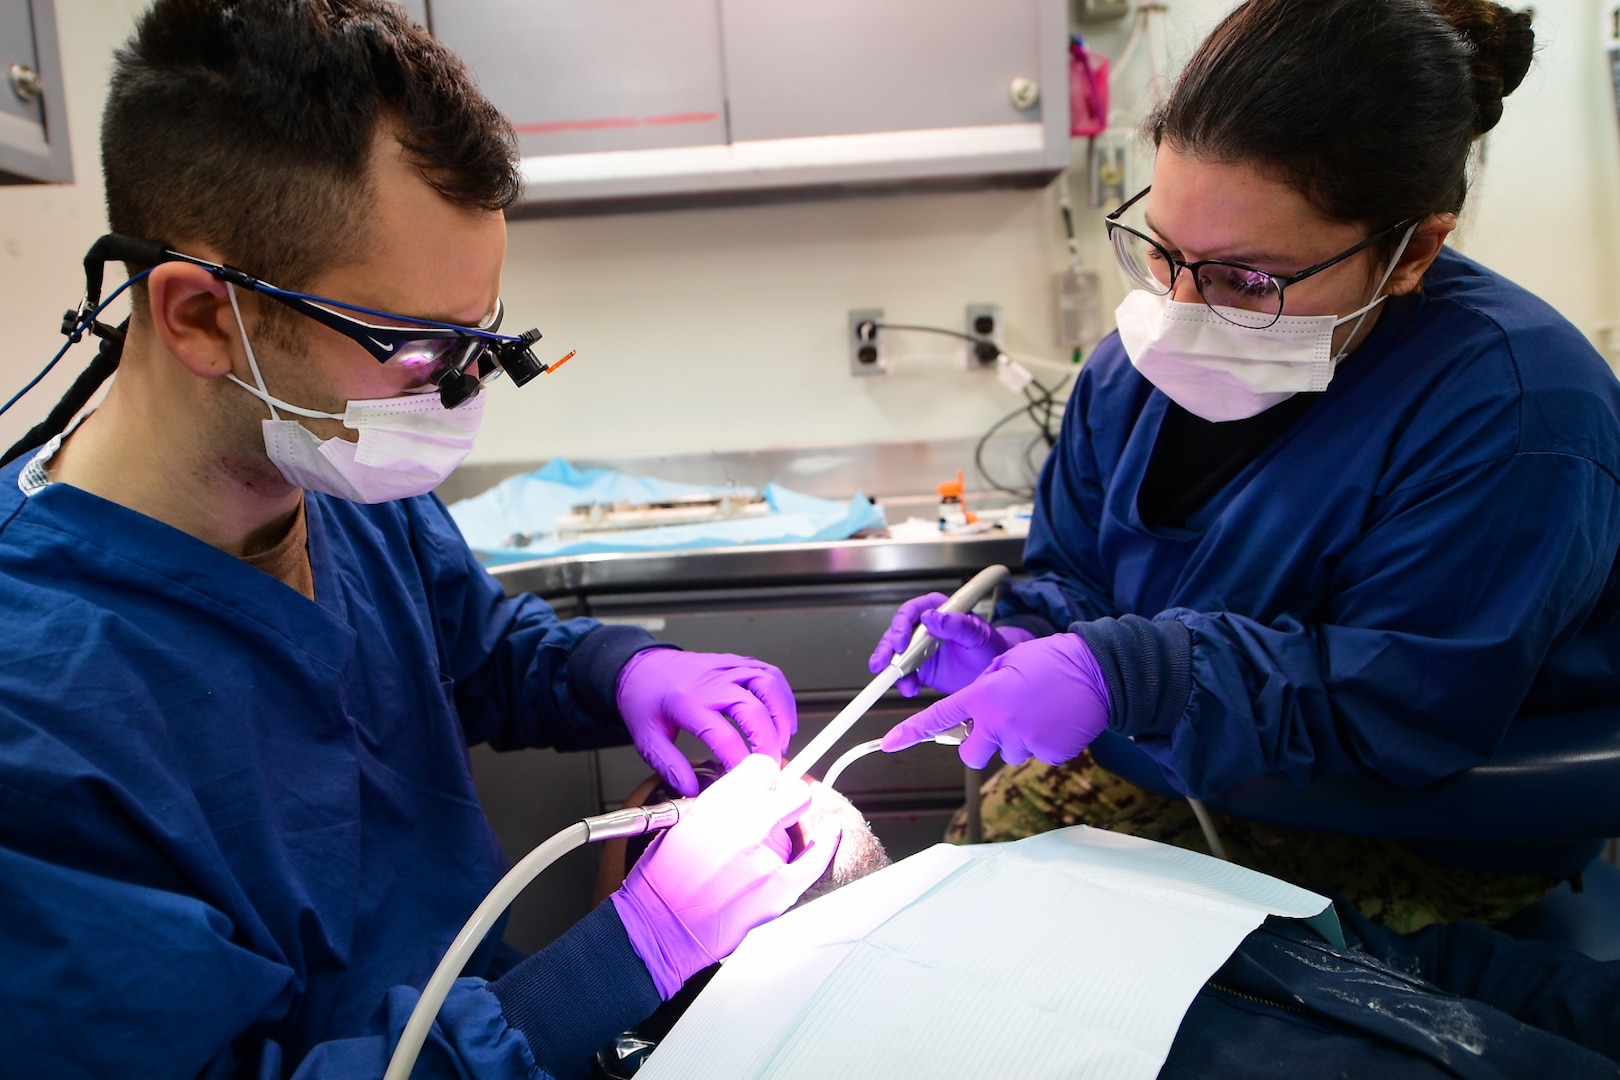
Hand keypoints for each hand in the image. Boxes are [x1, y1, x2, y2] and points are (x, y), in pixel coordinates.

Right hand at [611, 754, 839, 998]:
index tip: (767, 786)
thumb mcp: (683, 822)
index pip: (764, 767)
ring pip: (800, 827)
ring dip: (786, 835)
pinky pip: (817, 858)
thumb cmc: (663, 880)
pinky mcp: (778, 887)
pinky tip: (829, 835)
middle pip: (795, 791)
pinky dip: (826, 845)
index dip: (767, 777)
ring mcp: (765, 855)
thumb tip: (751, 794)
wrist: (659, 927)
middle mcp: (745, 822)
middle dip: (789, 797)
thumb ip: (722, 804)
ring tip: (755, 859)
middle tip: (780, 809)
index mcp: (718, 802)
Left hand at [617, 649, 796, 795]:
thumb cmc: (645, 699)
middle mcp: (711, 682)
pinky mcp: (737, 664)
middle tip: (770, 767)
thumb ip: (669, 766)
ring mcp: (727, 669)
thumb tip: (692, 790)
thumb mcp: (646, 738)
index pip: (722, 735)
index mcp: (686, 702)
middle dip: (768, 743)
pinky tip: (782, 718)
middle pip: (753, 710)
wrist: (642, 665)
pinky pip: (770, 674)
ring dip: (782, 716)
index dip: (739, 761)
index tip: (744, 780)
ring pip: (768, 685)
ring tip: (782, 743)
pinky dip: (782, 697)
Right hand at [868, 593, 1034, 696]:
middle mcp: (926, 628)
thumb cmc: (991, 648)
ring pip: (896, 654)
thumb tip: (932, 617)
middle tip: (885, 663)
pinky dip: (904, 682)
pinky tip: (910, 688)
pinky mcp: (921, 668)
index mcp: (940, 611)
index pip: (913, 611)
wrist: (997, 674)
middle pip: (898, 633)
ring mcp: (921, 649)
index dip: (902, 624)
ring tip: (901, 681)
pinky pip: (905, 674)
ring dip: (892, 668)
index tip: (901, 640)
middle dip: (888, 648)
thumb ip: (957, 624)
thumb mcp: (978, 634)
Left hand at [880, 633, 1110, 769]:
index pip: (938, 717)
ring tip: (1036, 713)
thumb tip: (978, 705)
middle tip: (996, 725)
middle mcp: (999, 723)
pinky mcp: (1049, 754)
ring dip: (1015, 739)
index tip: (890, 743)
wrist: (1096, 671)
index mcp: (983, 696)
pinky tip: (1053, 721)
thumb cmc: (1052, 660)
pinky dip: (1042, 743)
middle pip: (970, 753)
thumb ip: (984, 687)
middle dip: (977, 743)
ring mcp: (1024, 741)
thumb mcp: (1007, 662)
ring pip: (1007, 753)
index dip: (911, 732)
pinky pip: (1037, 755)